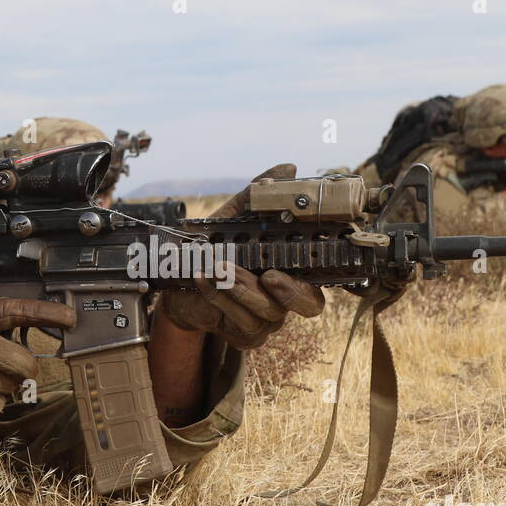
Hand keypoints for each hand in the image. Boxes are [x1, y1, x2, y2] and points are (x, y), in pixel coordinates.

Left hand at [160, 164, 325, 349]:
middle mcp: (287, 298)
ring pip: (267, 312)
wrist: (178, 281)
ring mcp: (268, 320)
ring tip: (218, 266)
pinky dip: (218, 296)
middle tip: (268, 275)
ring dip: (240, 287)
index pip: (323, 274)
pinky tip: (202, 278)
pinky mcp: (246, 335)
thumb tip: (288, 169)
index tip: (315, 253)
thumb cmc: (214, 248)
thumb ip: (260, 196)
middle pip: (309, 305)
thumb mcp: (233, 217)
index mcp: (293, 269)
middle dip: (288, 291)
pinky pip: (239, 321)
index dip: (327, 268)